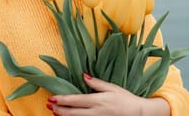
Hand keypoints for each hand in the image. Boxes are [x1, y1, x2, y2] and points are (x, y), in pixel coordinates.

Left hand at [46, 73, 169, 115]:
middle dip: (59, 110)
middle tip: (49, 106)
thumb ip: (96, 83)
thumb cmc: (125, 99)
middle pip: (73, 113)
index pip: (76, 100)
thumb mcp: (111, 87)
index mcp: (97, 100)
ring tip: (54, 113)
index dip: (62, 100)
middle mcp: (95, 112)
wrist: (139, 114)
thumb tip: (83, 75)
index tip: (52, 98)